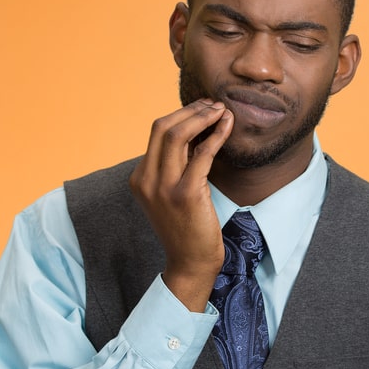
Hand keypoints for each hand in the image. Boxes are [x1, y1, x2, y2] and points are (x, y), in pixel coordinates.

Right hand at [129, 99, 233, 311]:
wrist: (190, 263)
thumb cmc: (186, 228)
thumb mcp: (171, 193)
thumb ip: (175, 165)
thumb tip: (196, 130)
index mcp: (140, 178)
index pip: (157, 132)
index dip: (182, 114)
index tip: (203, 108)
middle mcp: (146, 180)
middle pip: (163, 126)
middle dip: (191, 110)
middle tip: (214, 104)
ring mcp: (163, 187)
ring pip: (178, 134)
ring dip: (203, 116)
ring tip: (222, 110)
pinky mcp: (186, 194)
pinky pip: (202, 153)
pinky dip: (217, 134)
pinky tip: (228, 125)